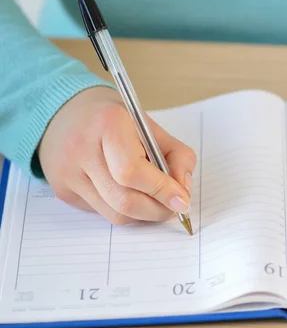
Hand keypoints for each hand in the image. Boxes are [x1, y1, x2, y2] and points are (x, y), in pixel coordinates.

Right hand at [38, 86, 196, 224]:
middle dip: (157, 210)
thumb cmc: (115, 120)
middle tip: (174, 207)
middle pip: (124, 200)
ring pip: (115, 214)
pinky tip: (127, 192)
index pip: (132, 171)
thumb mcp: (151, 126)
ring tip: (154, 200)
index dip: (161, 190)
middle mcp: (80, 149)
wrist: (66, 113)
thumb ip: (177, 155)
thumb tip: (183, 191)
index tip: (182, 200)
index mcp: (108, 124)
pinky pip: (102, 212)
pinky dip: (123, 209)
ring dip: (143, 214)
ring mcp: (67, 173)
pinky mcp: (62, 190)